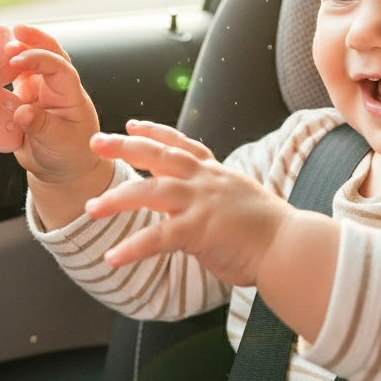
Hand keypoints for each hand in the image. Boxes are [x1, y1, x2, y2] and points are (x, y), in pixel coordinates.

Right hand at [7, 24, 113, 226]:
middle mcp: (54, 87)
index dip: (39, 59)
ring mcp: (38, 91)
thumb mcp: (59, 143)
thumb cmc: (70, 154)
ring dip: (13, 52)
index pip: (58, 67)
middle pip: (48, 53)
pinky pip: (10, 80)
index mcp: (70, 93)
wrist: (61, 170)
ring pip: (27, 63)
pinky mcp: (22, 99)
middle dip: (32, 39)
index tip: (18, 59)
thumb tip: (22, 112)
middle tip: (12, 30)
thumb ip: (41, 126)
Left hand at [87, 119, 290, 286]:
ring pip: (150, 191)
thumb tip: (191, 211)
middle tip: (96, 142)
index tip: (131, 123)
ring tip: (90, 208)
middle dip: (124, 146)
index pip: (180, 144)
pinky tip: (112, 258)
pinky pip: (158, 238)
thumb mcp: (238, 201)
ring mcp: (201, 202)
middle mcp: (205, 180)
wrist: (291, 247)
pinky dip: (132, 247)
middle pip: (158, 155)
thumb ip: (211, 200)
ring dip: (116, 199)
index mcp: (215, 173)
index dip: (154, 132)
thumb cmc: (269, 231)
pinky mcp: (199, 230)